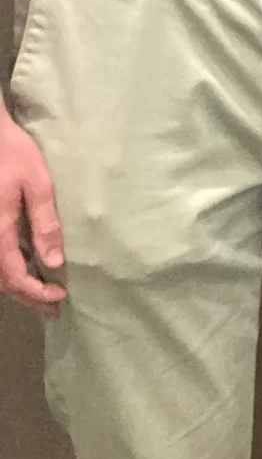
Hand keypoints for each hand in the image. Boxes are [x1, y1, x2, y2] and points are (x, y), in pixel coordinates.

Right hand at [0, 106, 63, 309]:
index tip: (59, 296)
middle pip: (0, 281)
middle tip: (53, 305)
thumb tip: (54, 263)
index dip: (35, 293)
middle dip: (26, 297)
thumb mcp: (37, 184)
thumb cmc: (11, 153)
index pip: (13, 278)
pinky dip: (6, 269)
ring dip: (15, 285)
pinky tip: (26, 265)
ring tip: (41, 292)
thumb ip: (45, 224)